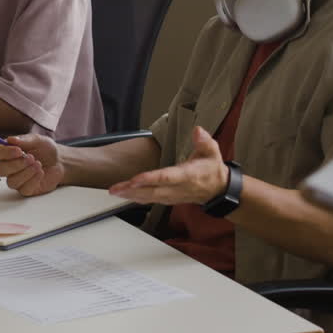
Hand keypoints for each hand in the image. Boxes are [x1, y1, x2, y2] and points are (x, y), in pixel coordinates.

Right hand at [0, 134, 63, 196]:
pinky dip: (34, 180)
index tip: (17, 150)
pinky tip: (40, 173)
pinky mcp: (26, 189)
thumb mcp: (38, 140)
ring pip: (11, 181)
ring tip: (38, 164)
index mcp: (8, 152)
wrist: (59, 162)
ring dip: (26, 172)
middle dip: (15, 164)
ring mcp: (16, 179)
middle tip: (30, 158)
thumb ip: (24, 140)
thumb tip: (11, 139)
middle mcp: (9, 166)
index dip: (3, 152)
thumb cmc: (46, 150)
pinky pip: (24, 189)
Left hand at [108, 126, 227, 205]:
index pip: (167, 177)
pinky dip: (136, 198)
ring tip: (114, 191)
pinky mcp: (169, 199)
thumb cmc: (211, 169)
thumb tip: (198, 131)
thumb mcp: (212, 151)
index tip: (135, 179)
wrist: (218, 189)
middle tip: (115, 188)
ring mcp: (173, 196)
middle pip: (153, 191)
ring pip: (149, 198)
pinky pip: (150, 200)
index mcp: (188, 175)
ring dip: (131, 195)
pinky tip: (124, 195)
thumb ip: (204, 141)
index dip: (151, 179)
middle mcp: (178, 188)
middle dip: (132, 190)